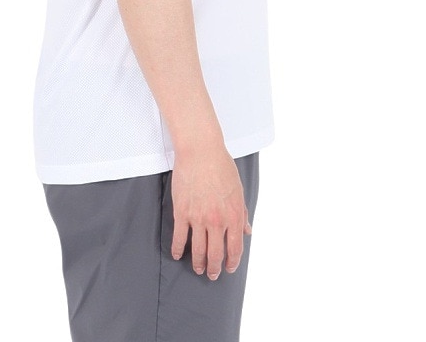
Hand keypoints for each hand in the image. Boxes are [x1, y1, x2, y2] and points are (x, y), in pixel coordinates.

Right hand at [170, 146, 251, 279]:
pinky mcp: (182, 212)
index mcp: (234, 215)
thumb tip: (247, 231)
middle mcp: (217, 220)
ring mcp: (198, 218)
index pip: (235, 248)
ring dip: (199, 263)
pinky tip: (178, 255)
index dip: (232, 262)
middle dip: (215, 268)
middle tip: (212, 275)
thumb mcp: (238, 190)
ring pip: (198, 250)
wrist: (200, 151)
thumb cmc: (221, 166)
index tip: (229, 268)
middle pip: (216, 254)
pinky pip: (180, 237)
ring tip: (198, 268)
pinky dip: (178, 249)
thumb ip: (242, 213)